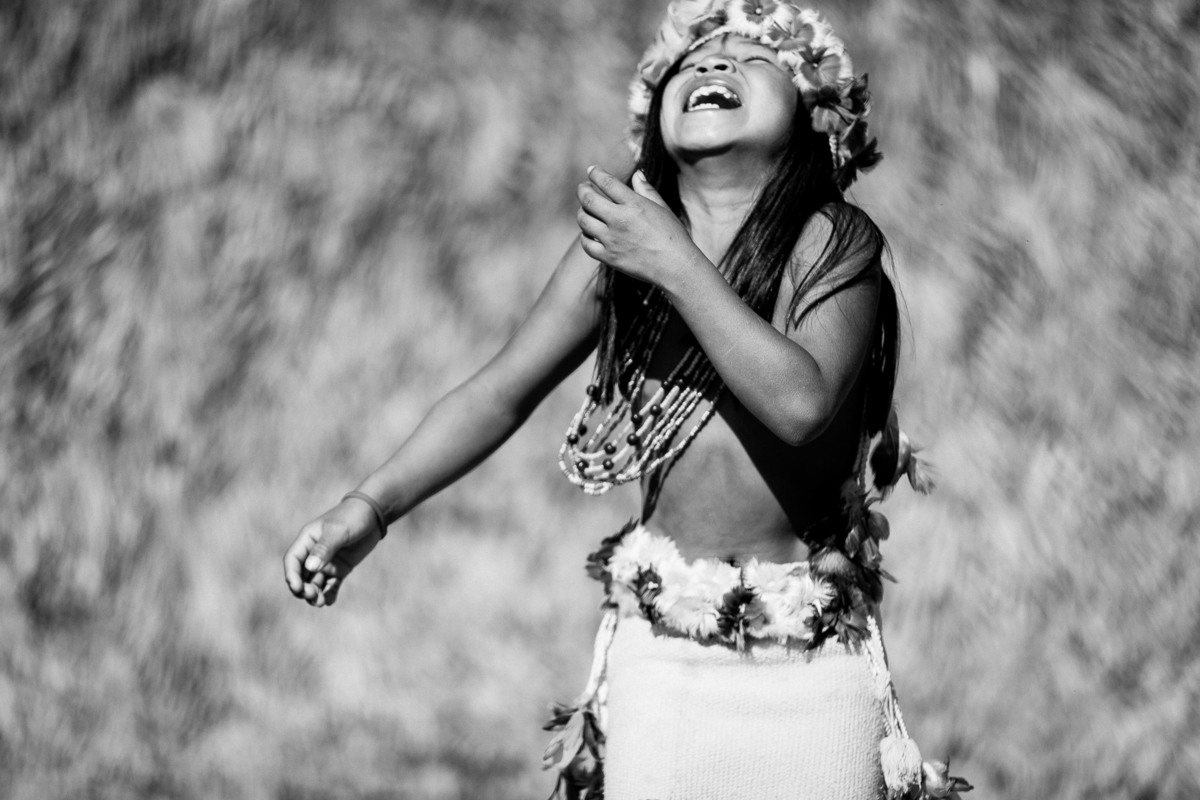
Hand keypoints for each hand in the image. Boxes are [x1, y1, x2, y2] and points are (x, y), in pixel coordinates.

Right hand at [282, 498, 383, 606]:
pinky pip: (331, 585)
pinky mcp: (340, 569)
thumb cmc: (353, 517)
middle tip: (313, 596)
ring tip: (321, 602)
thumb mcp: (338, 531)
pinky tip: (330, 600)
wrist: (373, 514)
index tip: (298, 588)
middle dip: (303, 589)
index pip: (292, 561)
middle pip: (301, 576)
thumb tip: (310, 567)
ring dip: (315, 594)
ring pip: (314, 583)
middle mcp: (313, 553)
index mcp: (307, 540)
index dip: (292, 576)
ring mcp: (326, 562)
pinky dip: (329, 593)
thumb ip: (324, 548)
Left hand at [576, 167, 699, 287]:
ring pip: (584, 220)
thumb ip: (646, 190)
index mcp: (634, 205)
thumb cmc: (673, 236)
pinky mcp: (609, 257)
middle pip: (588, 199)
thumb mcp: (663, 208)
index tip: (592, 171)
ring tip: (586, 210)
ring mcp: (612, 240)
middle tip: (583, 188)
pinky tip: (589, 232)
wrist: (676, 266)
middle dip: (582, 190)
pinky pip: (587, 244)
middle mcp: (620, 220)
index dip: (596, 174)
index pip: (607, 182)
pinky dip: (585, 236)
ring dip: (582, 212)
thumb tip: (636, 174)